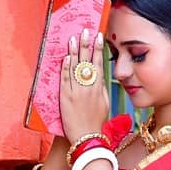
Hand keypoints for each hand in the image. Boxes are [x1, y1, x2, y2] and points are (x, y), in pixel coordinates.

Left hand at [59, 28, 110, 142]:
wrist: (87, 138)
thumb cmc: (96, 123)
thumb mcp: (105, 104)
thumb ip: (101, 90)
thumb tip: (99, 77)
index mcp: (99, 89)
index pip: (99, 63)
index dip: (98, 49)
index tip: (98, 36)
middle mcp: (89, 88)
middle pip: (87, 61)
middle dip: (86, 44)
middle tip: (85, 30)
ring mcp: (77, 92)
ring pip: (75, 68)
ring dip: (74, 51)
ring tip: (73, 38)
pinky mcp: (66, 98)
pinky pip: (66, 80)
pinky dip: (66, 68)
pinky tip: (66, 57)